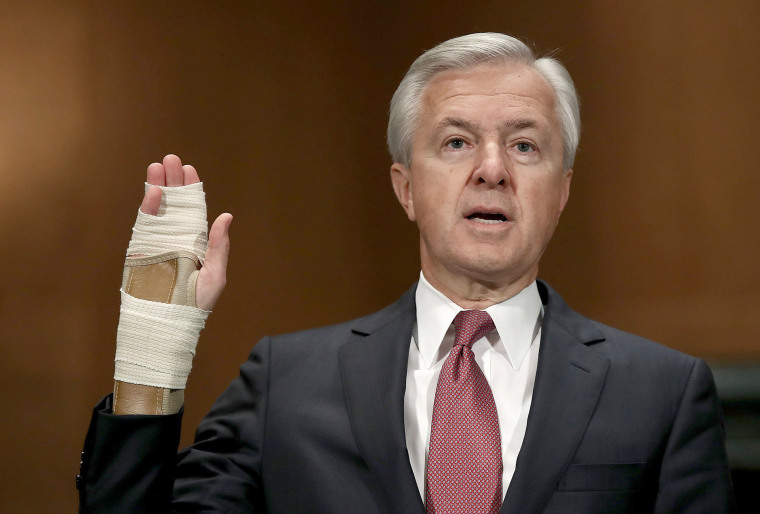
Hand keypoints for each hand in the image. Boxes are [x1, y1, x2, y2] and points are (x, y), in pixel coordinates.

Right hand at [139, 154, 231, 309]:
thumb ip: (218, 246)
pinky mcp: (142, 251)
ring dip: (157, 187)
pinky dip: (148, 208)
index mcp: (196, 243)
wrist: (170, 323)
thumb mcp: (215, 274)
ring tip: (157, 166)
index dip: (191, 190)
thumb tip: (226, 217)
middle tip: (171, 159)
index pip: (194, 211)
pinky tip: (152, 190)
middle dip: (172, 181)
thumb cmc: (196, 303)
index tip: (189, 170)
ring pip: (158, 210)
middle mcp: (176, 239)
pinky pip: (145, 226)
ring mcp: (158, 244)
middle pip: (174, 204)